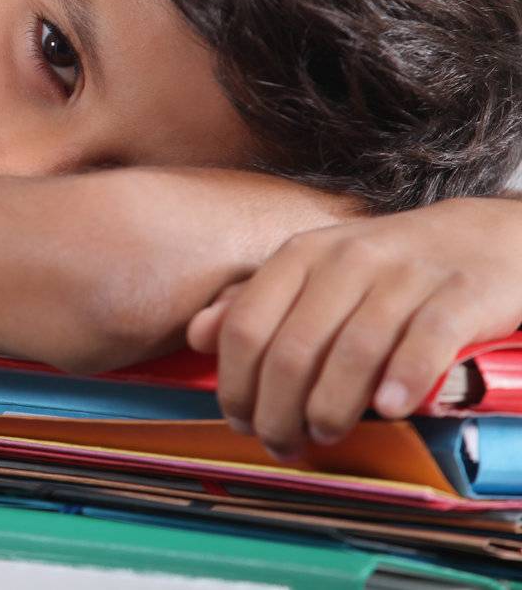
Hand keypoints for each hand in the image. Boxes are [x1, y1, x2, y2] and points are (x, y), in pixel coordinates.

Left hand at [186, 197, 521, 459]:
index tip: (240, 422)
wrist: (483, 237)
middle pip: (293, 349)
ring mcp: (406, 274)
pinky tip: (390, 409)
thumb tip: (197, 334)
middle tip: (283, 443)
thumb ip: (255, 302)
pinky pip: (426, 340)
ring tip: (325, 433)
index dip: (235, 385)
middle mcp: (347, 260)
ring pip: (353, 351)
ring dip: (332, 405)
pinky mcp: (462, 293)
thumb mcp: (313, 273)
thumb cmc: (386, 269)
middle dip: (279, 410)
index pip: (246, 327)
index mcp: (301, 256)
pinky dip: (404, 379)